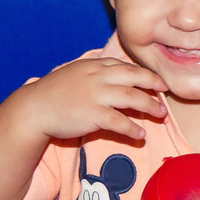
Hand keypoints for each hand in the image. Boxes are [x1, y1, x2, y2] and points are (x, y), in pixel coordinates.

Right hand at [18, 57, 166, 142]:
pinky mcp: (92, 114)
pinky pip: (120, 122)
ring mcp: (96, 95)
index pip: (127, 66)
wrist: (33, 108)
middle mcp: (98, 77)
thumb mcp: (76, 73)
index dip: (144, 74)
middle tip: (166, 92)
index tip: (157, 81)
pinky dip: (133, 129)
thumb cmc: (54, 92)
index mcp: (95, 65)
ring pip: (133, 98)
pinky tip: (140, 134)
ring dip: (150, 107)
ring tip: (161, 115)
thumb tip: (117, 77)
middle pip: (136, 78)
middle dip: (154, 84)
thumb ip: (97, 73)